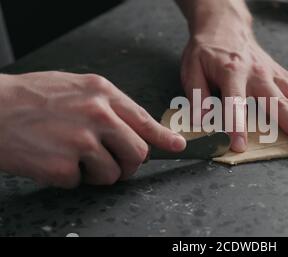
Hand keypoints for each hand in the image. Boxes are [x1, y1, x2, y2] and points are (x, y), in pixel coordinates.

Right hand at [0, 72, 185, 187]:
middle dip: (129, 164)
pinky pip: (82, 183)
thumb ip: (109, 107)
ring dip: (98, 173)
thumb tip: (137, 128)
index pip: (145, 120)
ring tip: (74, 157)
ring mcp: (82, 142)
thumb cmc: (32, 98)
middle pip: (138, 153)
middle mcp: (98, 116)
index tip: (178, 146)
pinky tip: (54, 160)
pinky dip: (70, 178)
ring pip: (113, 174)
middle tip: (114, 163)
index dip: (164, 137)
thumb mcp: (77, 89)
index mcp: (102, 93)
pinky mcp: (64, 167)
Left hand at [179, 3, 287, 151]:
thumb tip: (202, 122)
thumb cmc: (206, 50)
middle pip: (278, 102)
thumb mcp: (191, 69)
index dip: (236, 125)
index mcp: (232, 72)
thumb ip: (197, 95)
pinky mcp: (282, 73)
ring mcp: (273, 74)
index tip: (239, 146)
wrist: (224, 26)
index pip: (234, 102)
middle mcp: (258, 73)